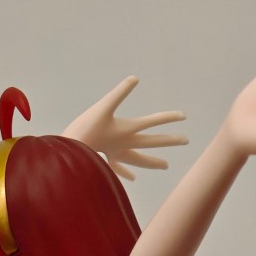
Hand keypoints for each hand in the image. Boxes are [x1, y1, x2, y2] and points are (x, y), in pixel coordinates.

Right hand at [61, 76, 187, 180]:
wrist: (69, 152)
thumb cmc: (84, 129)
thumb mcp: (103, 106)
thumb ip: (120, 92)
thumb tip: (135, 78)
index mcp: (127, 130)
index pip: (152, 121)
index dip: (168, 117)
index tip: (184, 116)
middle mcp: (125, 143)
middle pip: (151, 141)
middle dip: (169, 140)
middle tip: (186, 140)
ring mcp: (115, 153)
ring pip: (138, 158)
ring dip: (152, 161)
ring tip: (166, 165)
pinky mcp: (104, 158)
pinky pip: (118, 167)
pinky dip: (125, 171)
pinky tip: (133, 177)